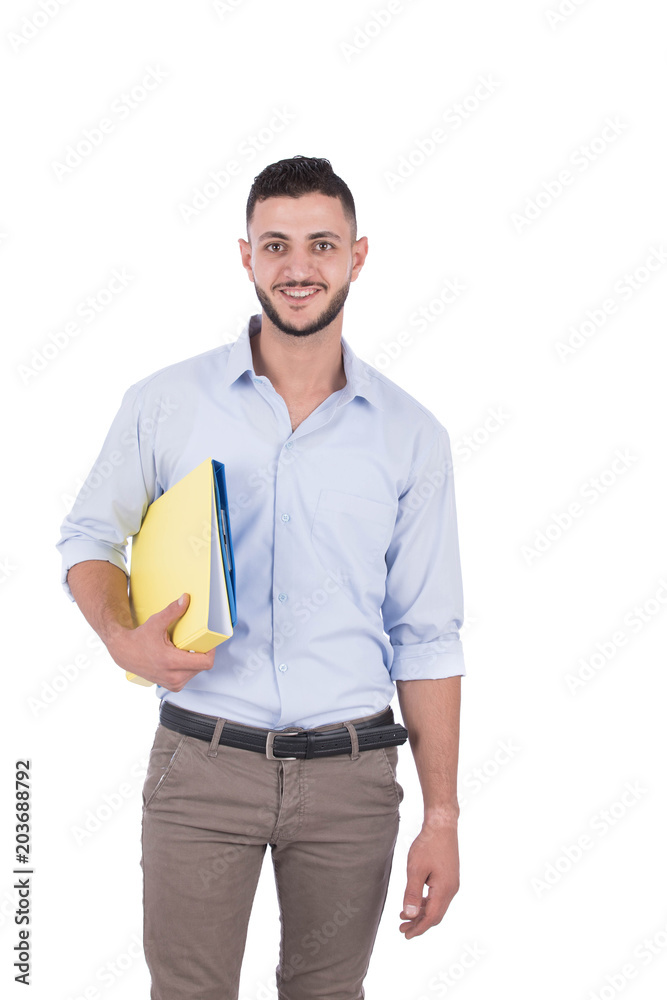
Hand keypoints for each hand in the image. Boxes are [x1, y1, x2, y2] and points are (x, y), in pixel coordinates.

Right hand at [106, 593, 215, 689]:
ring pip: (197, 672)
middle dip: (202, 653)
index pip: (205, 662)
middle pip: (202, 666)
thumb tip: (185, 599)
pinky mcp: (172, 686)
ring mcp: (173, 684)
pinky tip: (181, 658)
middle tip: (195, 642)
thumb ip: (173, 611)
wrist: (124, 653)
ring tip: (185, 649)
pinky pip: (189, 676)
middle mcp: (173, 676)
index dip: (211, 650)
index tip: (208, 641)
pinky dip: (189, 667)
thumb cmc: (139, 639)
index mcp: (171, 662)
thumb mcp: (156, 622)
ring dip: (195, 661)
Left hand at [399, 820, 459, 937]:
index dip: (418, 928)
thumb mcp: (415, 869)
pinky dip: (426, 903)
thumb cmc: (428, 845)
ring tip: (404, 916)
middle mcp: (451, 890)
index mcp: (444, 890)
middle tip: (402, 928)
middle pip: (435, 915)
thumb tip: (409, 915)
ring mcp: (452, 884)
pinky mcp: (449, 878)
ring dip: (421, 913)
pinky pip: (438, 897)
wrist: (442, 826)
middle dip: (419, 924)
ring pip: (436, 907)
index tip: (405, 935)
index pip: (431, 917)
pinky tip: (415, 902)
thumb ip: (412, 893)